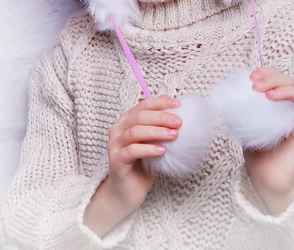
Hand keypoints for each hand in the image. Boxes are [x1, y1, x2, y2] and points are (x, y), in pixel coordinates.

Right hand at [106, 94, 182, 209]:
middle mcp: (118, 129)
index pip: (143, 105)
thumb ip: (160, 129)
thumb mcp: (154, 143)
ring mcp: (114, 144)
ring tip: (174, 135)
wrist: (128, 192)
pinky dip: (148, 148)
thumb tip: (179, 116)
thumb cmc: (143, 165)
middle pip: (140, 116)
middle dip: (161, 117)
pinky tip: (162, 151)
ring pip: (135, 131)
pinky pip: (132, 150)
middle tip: (178, 122)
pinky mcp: (115, 160)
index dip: (160, 102)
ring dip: (157, 131)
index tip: (177, 104)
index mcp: (127, 121)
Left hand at [244, 67, 293, 203]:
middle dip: (271, 79)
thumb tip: (230, 93)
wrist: (266, 178)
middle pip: (288, 81)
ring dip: (285, 89)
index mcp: (276, 102)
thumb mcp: (245, 124)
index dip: (266, 73)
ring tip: (269, 96)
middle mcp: (290, 106)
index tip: (252, 77)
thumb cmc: (257, 151)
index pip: (276, 78)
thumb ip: (243, 108)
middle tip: (256, 87)